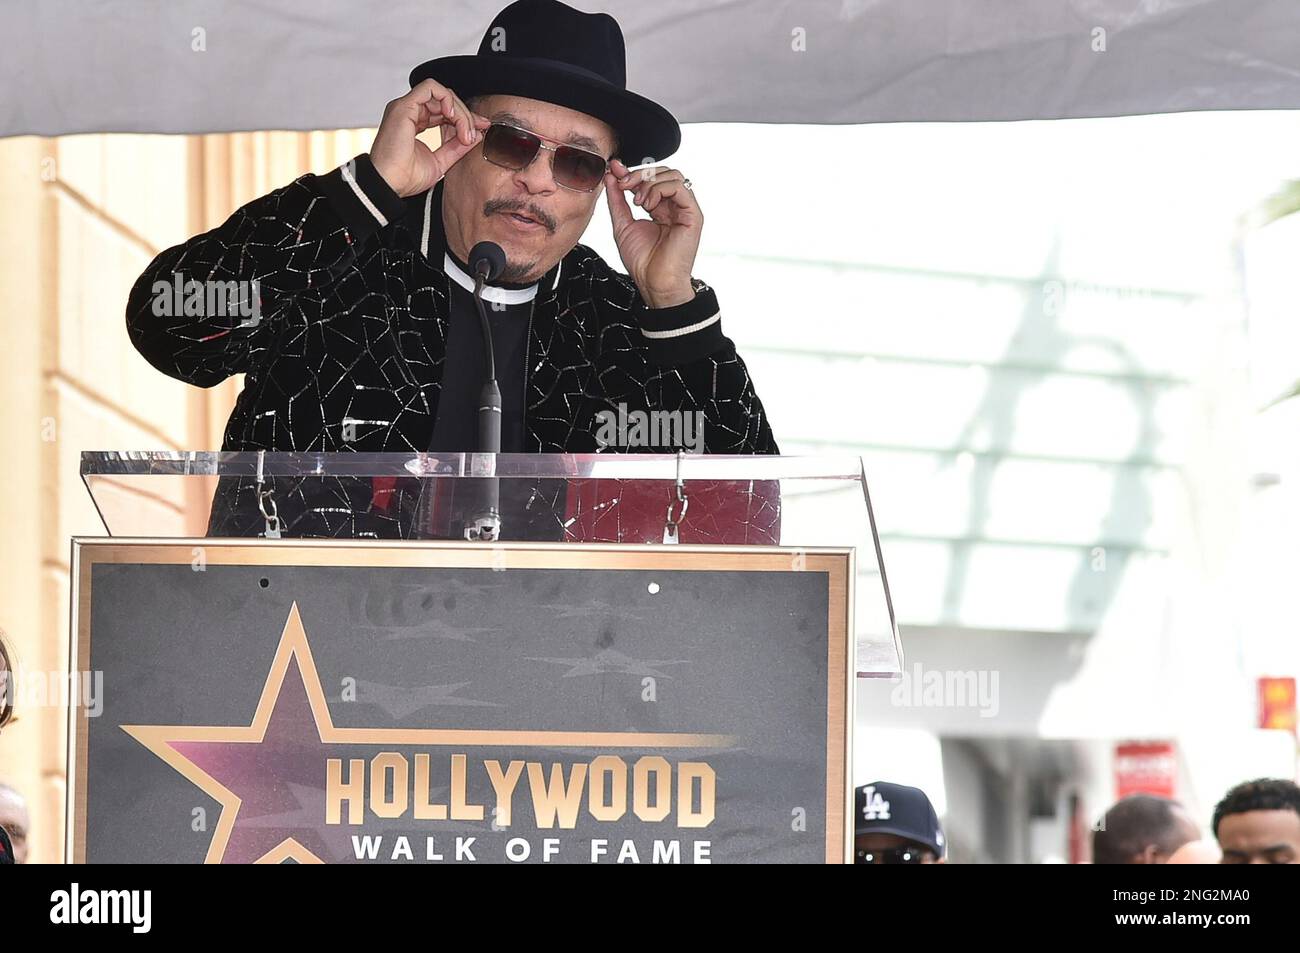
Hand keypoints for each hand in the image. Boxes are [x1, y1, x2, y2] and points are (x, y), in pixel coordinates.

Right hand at [371, 79, 490, 197]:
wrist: (389, 185)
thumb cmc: (406, 178)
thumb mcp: (441, 162)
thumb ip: (456, 147)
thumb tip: (475, 135)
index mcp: (415, 123)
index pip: (444, 112)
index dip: (464, 118)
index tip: (480, 130)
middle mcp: (410, 112)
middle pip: (445, 101)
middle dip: (466, 115)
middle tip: (474, 134)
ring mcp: (406, 107)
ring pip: (441, 94)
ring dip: (459, 111)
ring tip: (465, 132)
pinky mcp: (404, 106)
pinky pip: (431, 88)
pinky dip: (447, 99)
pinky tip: (453, 116)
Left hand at [604, 158, 701, 307]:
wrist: (654, 282)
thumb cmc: (642, 261)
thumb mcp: (622, 224)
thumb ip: (617, 200)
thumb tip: (612, 176)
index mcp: (660, 208)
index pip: (649, 179)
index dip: (632, 172)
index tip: (614, 170)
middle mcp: (674, 206)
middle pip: (662, 172)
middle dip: (639, 174)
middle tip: (624, 185)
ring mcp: (685, 209)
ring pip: (673, 175)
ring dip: (649, 183)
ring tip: (638, 203)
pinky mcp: (693, 215)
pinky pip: (680, 187)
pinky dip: (660, 190)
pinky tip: (648, 206)